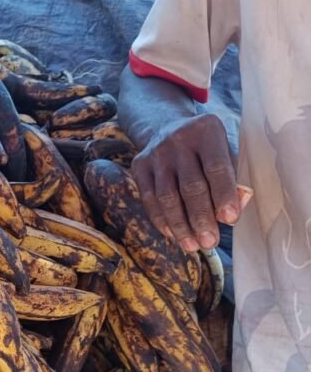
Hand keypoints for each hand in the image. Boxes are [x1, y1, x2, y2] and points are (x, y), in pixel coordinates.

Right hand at [131, 113, 238, 251]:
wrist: (166, 126)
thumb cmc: (206, 146)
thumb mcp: (226, 149)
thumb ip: (232, 177)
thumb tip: (229, 215)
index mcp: (207, 130)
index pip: (217, 167)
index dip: (224, 195)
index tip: (230, 220)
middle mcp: (178, 139)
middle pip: (190, 186)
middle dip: (201, 218)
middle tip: (210, 242)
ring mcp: (156, 153)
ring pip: (167, 196)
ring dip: (180, 225)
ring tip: (192, 246)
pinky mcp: (139, 166)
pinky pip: (149, 199)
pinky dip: (162, 220)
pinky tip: (173, 235)